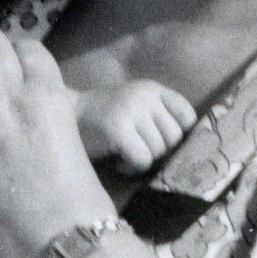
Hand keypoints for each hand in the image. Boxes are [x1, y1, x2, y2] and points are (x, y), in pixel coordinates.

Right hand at [75, 81, 195, 172]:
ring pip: (159, 151)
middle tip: (139, 151)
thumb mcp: (136, 105)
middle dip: (159, 152)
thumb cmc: (105, 118)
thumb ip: (160, 116)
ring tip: (126, 155)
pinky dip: (132, 168)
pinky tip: (119, 162)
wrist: (66, 116)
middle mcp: (144, 96)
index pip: (187, 115)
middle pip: (174, 138)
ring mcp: (131, 111)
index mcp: (153, 89)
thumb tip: (190, 150)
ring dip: (144, 161)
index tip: (162, 142)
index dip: (179, 134)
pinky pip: (143, 160)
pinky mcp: (118, 129)